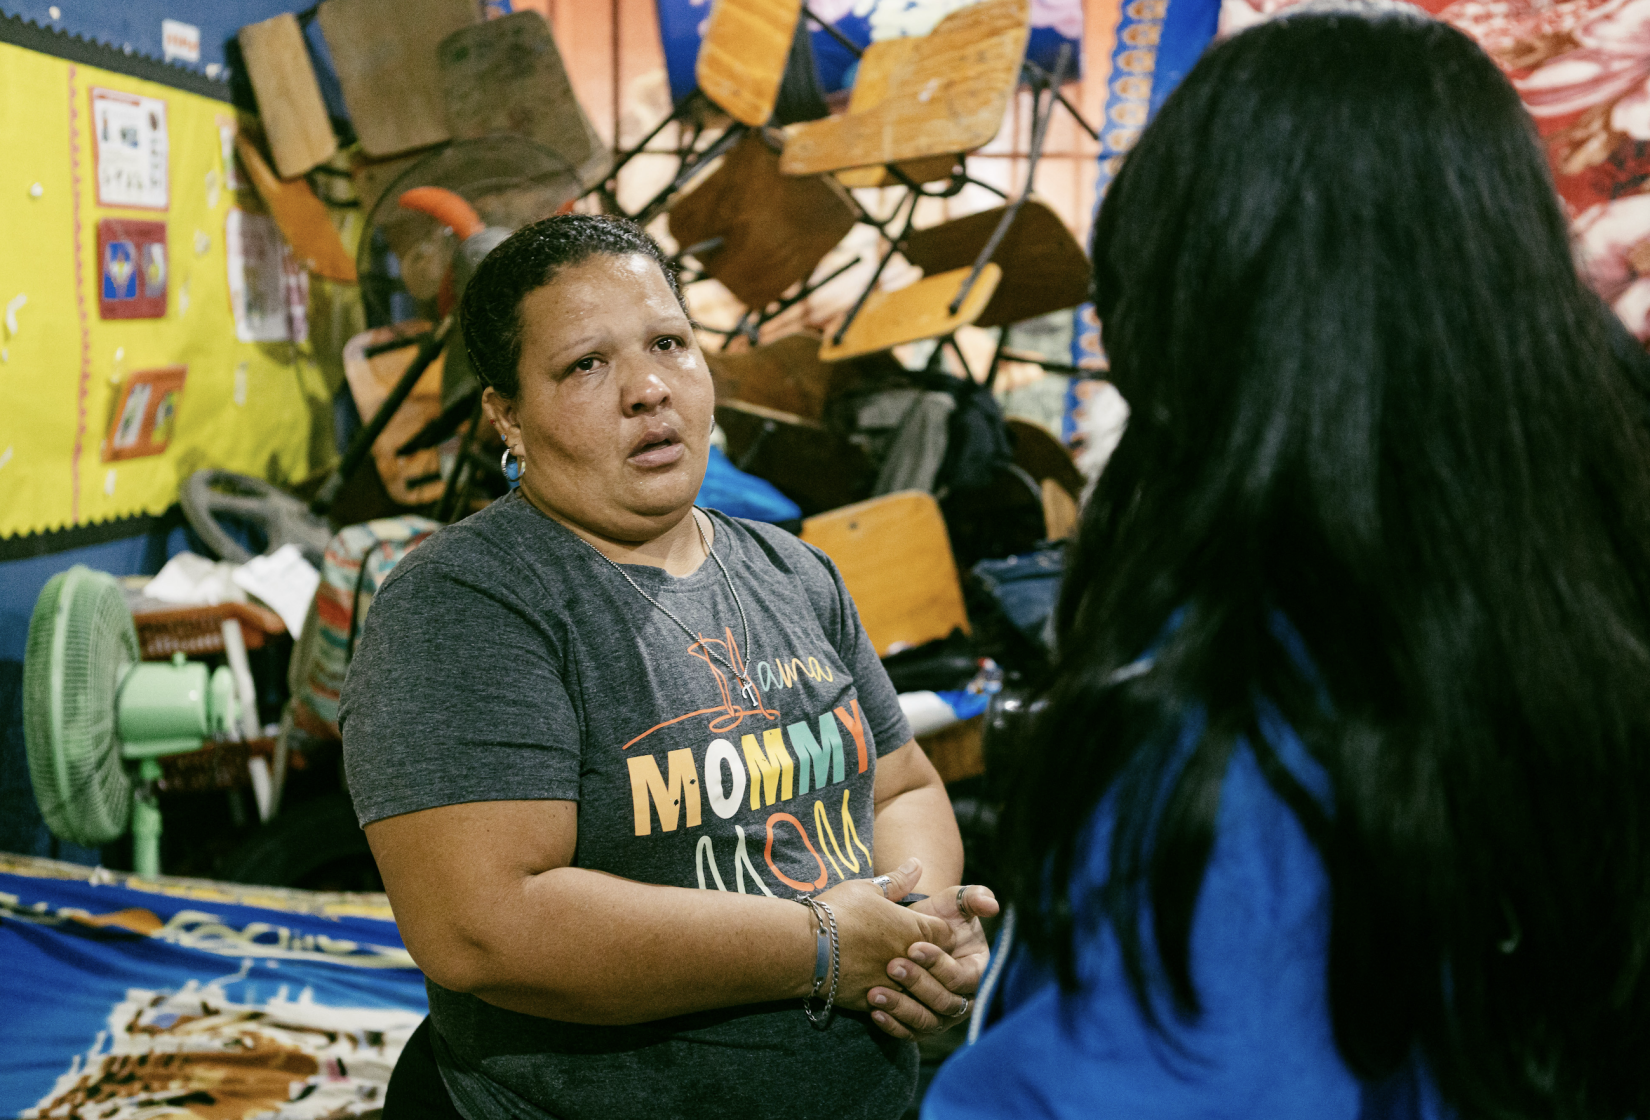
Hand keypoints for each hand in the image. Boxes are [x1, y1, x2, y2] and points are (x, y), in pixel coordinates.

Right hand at [812, 859, 953, 1012]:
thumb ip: (898, 881)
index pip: (946, 934)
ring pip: (916, 989)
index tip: (924, 928)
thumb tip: (917, 863)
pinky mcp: (874, 1003)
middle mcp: (912, 961)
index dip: (939, 931)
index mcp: (915, 930)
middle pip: (937, 965)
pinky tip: (872, 984)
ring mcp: (894, 985)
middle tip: (910, 950)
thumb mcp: (867, 889)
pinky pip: (891, 1005)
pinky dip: (886, 996)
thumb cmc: (838, 912)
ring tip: (890, 968)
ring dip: (909, 980)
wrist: (806, 949)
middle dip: (929, 959)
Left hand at [868, 883, 998, 1039]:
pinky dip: (892, 1025)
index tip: (913, 947)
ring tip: (875, 993)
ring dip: (901, 1008)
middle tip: (892, 965)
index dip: (940, 965)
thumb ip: (975, 898)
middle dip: (918, 984)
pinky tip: (874, 1010)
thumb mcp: (956, 901)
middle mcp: (964, 999)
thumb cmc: (938, 915)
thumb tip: (993, 905)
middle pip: (945, 1002)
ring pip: (926, 1021)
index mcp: (977, 971)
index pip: (962, 977)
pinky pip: (908, 1032)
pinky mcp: (921, 1026)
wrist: (912, 933)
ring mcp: (942, 1016)